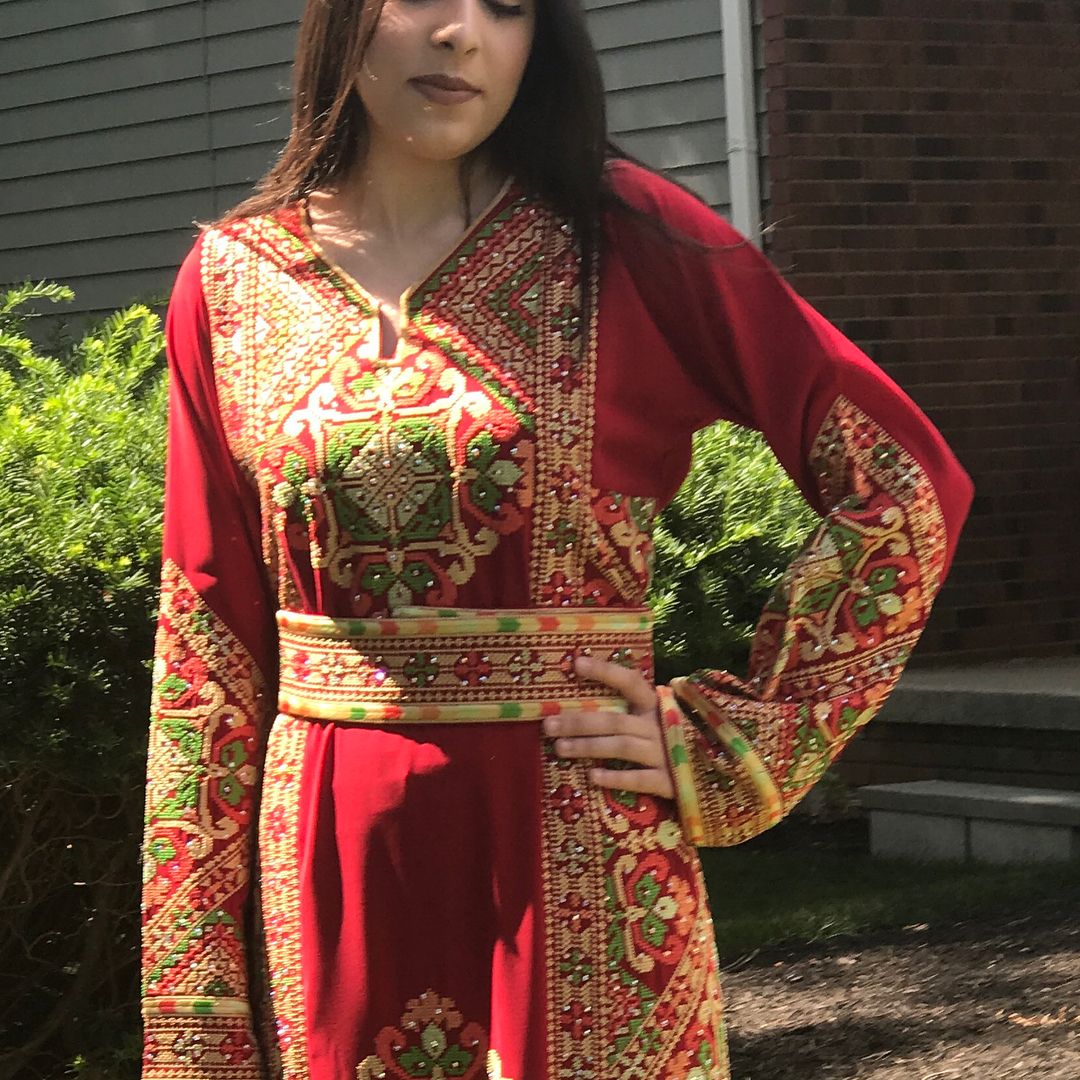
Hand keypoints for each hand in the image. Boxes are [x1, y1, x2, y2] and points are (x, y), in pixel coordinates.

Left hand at [542, 654, 674, 799]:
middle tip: (548, 725)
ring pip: (622, 747)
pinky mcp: (669, 781)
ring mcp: (666, 753)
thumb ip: (631, 709)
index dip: (605, 672)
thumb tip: (586, 696)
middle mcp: (661, 726)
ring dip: (589, 746)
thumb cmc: (673, 740)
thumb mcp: (657, 718)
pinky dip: (616, 778)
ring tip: (560, 748)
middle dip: (579, 722)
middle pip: (615, 720)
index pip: (631, 682)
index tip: (577, 664)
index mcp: (657, 705)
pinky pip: (640, 779)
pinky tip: (592, 777)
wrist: (713, 773)